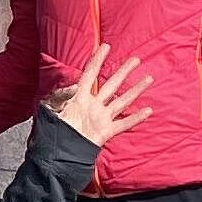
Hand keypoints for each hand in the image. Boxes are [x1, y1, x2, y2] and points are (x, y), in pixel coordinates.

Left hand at [41, 45, 156, 145]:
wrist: (57, 155)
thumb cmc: (52, 133)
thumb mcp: (52, 110)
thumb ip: (61, 96)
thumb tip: (73, 85)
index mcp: (79, 97)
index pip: (90, 74)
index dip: (97, 60)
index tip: (106, 46)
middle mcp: (93, 105)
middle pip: (111, 84)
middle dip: (124, 71)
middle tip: (136, 59)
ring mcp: (100, 118)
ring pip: (122, 101)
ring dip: (136, 90)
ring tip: (149, 78)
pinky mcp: (105, 132)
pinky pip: (123, 124)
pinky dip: (135, 118)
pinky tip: (148, 111)